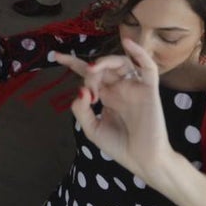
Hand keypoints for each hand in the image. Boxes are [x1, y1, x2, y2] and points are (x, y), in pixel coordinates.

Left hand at [60, 37, 174, 181]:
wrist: (143, 161)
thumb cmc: (120, 146)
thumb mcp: (92, 129)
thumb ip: (81, 109)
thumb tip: (81, 89)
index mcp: (106, 96)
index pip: (89, 74)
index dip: (73, 62)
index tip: (55, 55)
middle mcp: (119, 88)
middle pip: (102, 66)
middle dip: (88, 70)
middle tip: (88, 91)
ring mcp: (134, 87)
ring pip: (121, 62)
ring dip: (105, 62)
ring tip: (93, 70)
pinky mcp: (149, 90)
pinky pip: (148, 66)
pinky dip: (139, 52)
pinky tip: (128, 43)